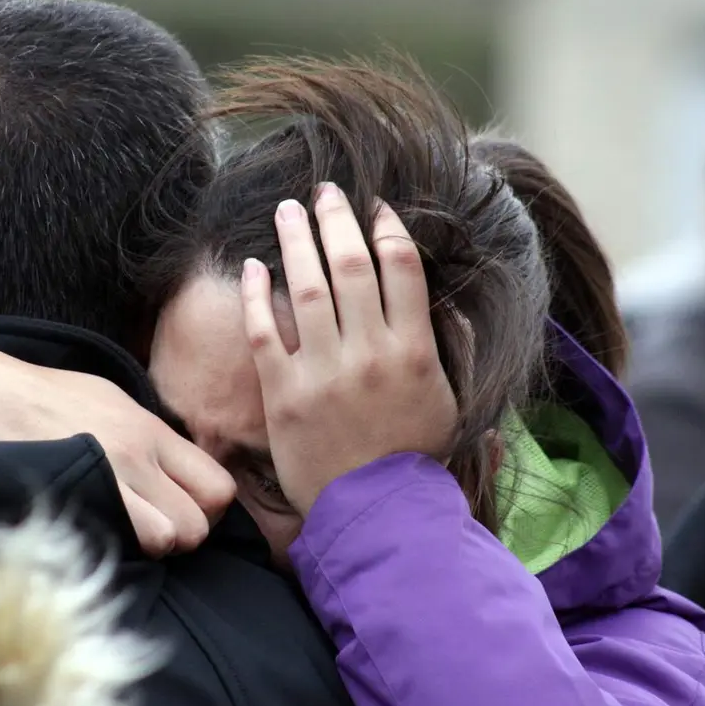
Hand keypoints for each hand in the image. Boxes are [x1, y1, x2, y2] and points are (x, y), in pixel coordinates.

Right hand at [0, 340, 235, 556]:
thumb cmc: (42, 396)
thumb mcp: (110, 399)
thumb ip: (149, 436)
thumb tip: (178, 470)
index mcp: (151, 429)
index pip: (218, 487)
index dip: (208, 511)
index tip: (182, 512)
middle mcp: (138, 454)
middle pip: (201, 523)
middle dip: (184, 535)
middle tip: (154, 530)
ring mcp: (108, 476)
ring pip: (170, 538)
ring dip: (153, 546)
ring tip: (127, 534)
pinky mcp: (75, 496)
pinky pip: (125, 541)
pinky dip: (122, 548)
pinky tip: (101, 535)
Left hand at [240, 183, 457, 514]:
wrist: (374, 514)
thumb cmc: (413, 459)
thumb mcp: (451, 403)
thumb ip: (451, 350)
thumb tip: (449, 305)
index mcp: (414, 351)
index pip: (401, 267)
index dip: (387, 228)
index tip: (376, 207)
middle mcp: (369, 352)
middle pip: (350, 264)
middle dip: (336, 218)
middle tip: (324, 190)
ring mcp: (323, 371)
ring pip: (306, 286)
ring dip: (295, 240)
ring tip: (287, 210)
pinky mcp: (284, 394)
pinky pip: (265, 331)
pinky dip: (257, 295)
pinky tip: (253, 266)